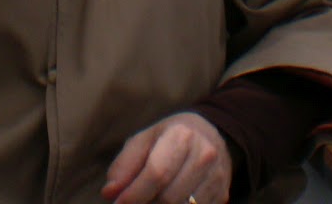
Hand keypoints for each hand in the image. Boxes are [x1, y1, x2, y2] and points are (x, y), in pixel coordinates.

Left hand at [102, 112, 231, 203]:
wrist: (208, 135)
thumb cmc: (168, 139)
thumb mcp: (143, 141)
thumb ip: (124, 165)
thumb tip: (109, 192)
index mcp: (182, 135)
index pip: (157, 173)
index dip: (134, 194)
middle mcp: (204, 155)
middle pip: (169, 197)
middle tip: (132, 203)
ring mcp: (216, 177)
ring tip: (148, 201)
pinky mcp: (222, 195)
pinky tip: (162, 203)